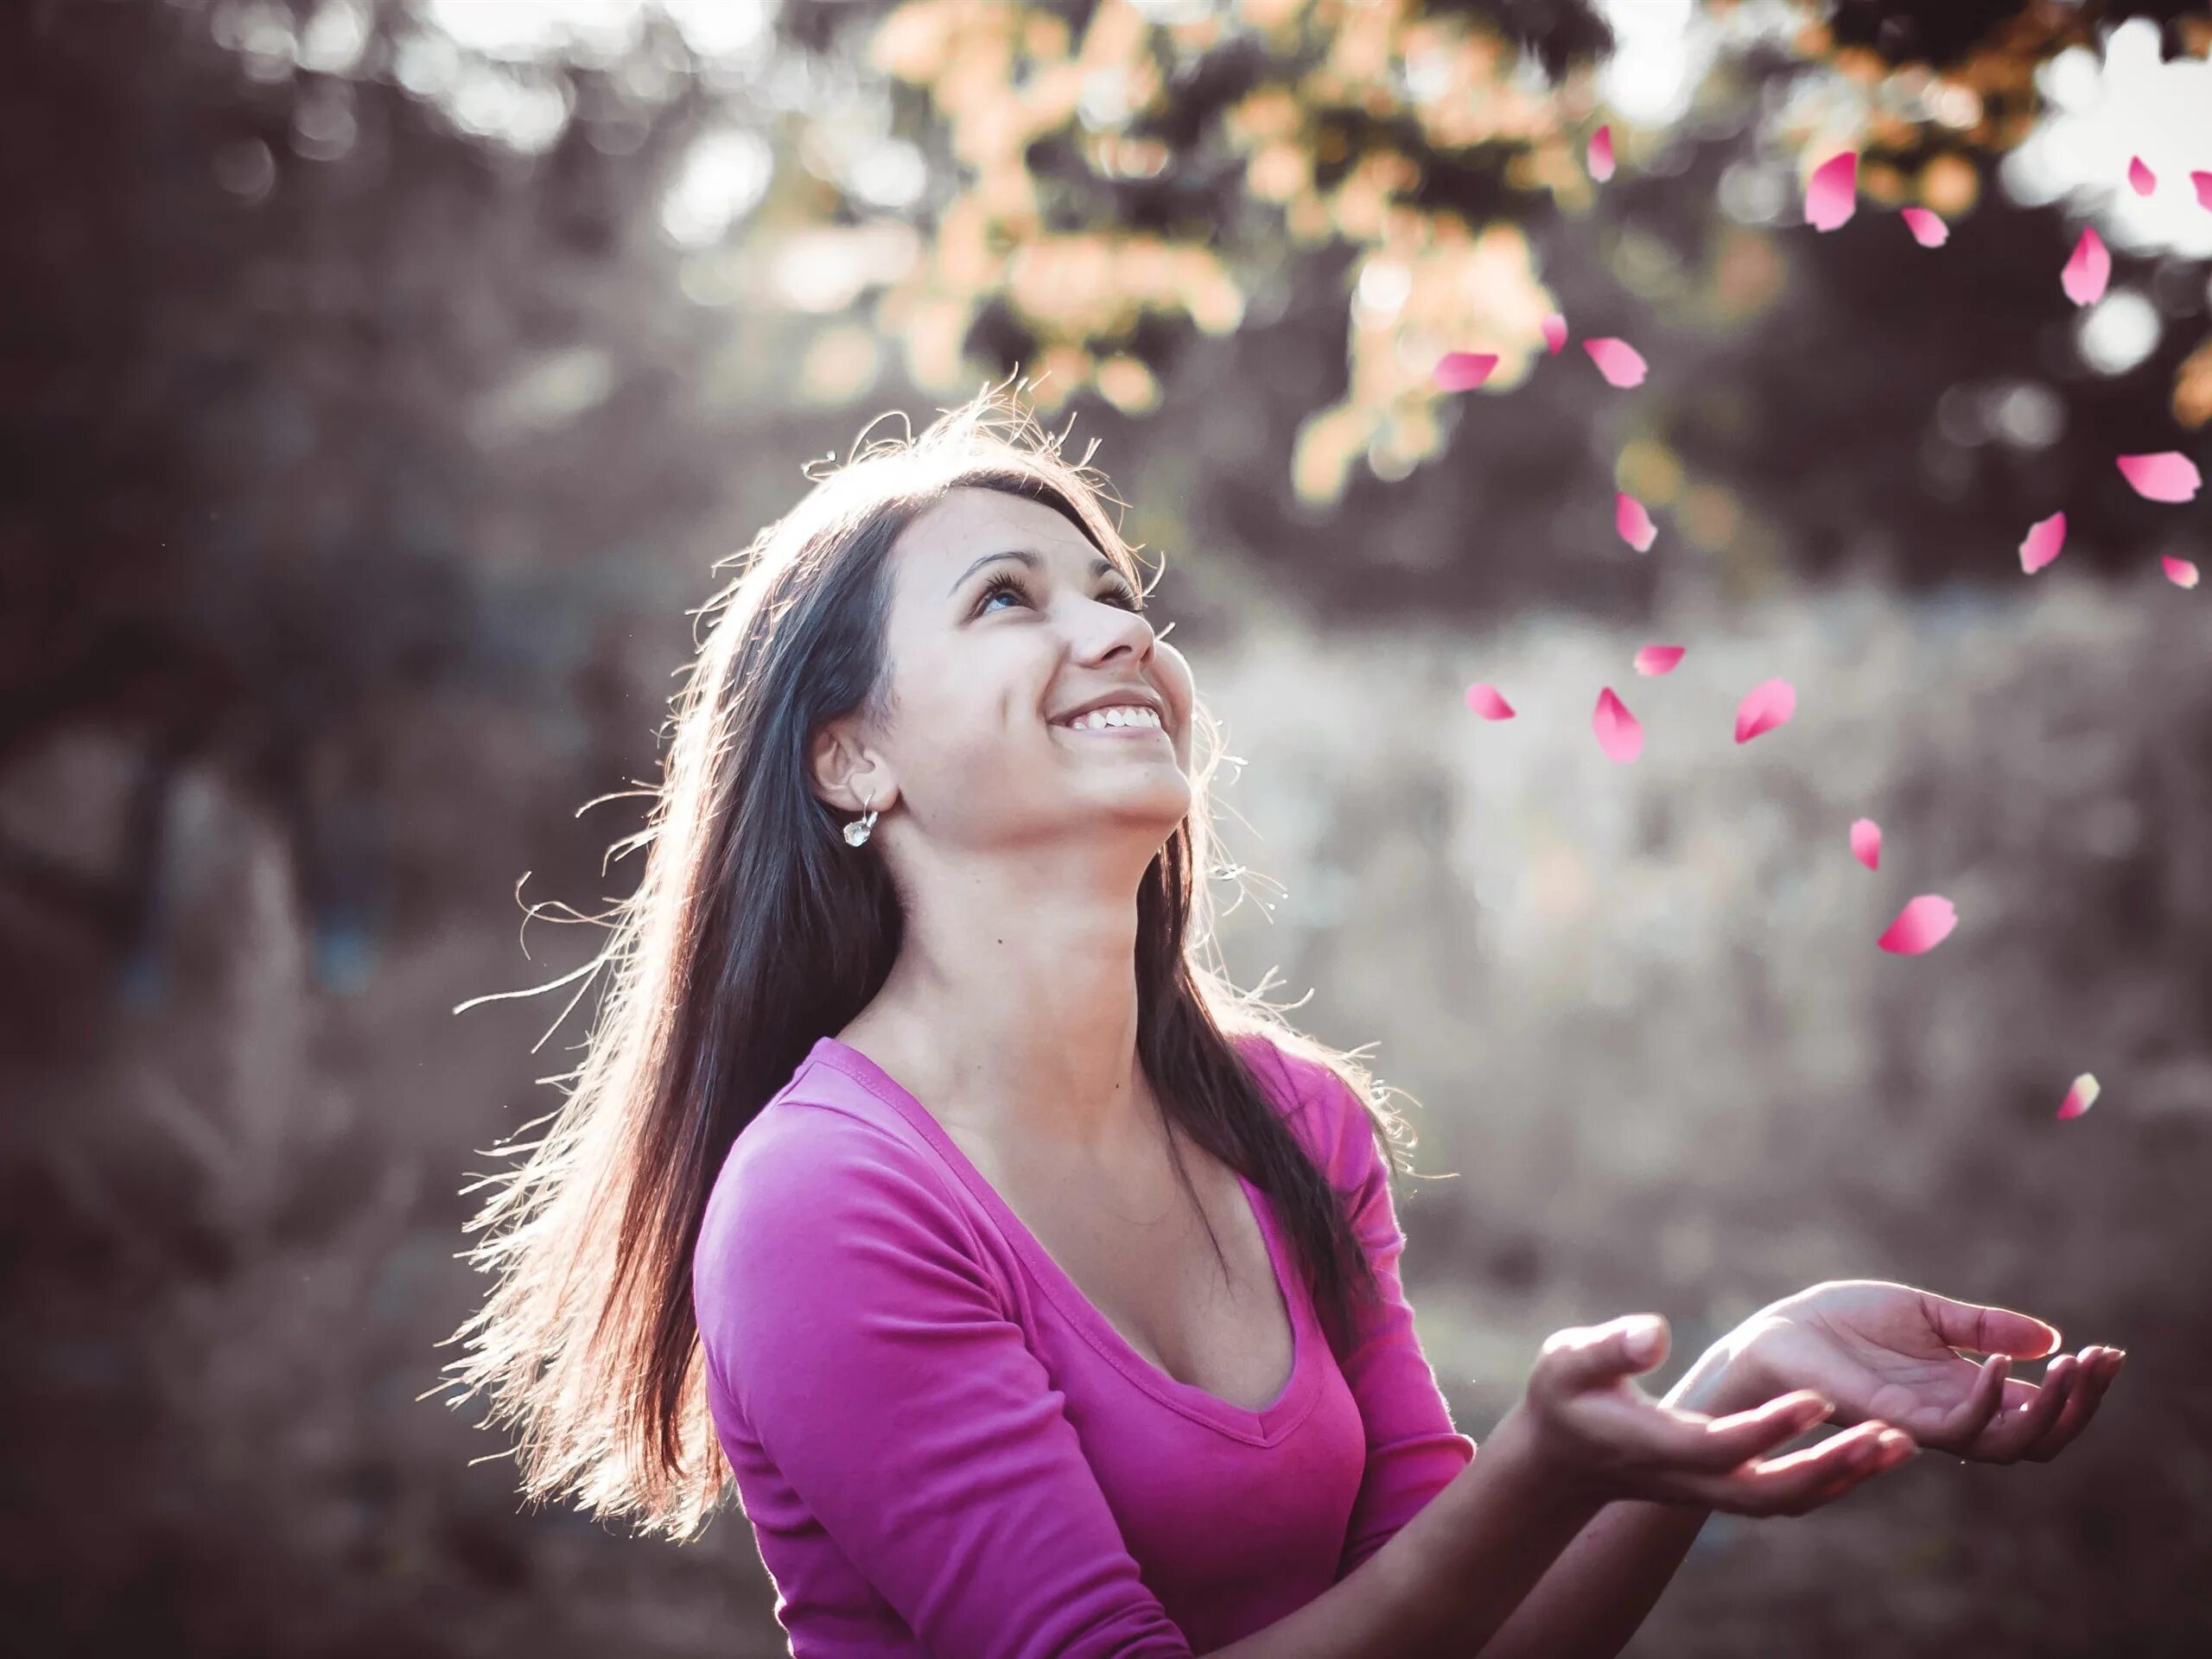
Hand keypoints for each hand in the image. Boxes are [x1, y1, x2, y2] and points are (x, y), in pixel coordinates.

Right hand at [1501, 1312, 1919, 1516]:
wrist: (1565, 1456)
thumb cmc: (1564, 1397)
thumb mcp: (1568, 1360)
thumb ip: (1609, 1347)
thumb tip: (1655, 1332)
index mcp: (1658, 1446)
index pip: (1723, 1444)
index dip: (1771, 1426)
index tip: (1818, 1396)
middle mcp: (1694, 1480)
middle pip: (1775, 1491)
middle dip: (1834, 1467)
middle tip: (1890, 1435)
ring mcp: (1714, 1490)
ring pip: (1793, 1500)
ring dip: (1849, 1476)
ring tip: (1904, 1441)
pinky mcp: (1730, 1486)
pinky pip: (1794, 1493)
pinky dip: (1840, 1478)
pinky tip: (1877, 1446)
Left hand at [1726, 1279, 2125, 1462]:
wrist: (1776, 1333)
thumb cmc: (1841, 1323)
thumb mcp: (1923, 1312)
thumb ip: (1983, 1327)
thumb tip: (2050, 1338)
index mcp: (1964, 1390)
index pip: (2038, 1407)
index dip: (2080, 1387)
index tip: (2109, 1352)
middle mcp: (1952, 1414)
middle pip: (2039, 1436)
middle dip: (2079, 1404)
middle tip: (2100, 1363)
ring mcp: (1927, 1423)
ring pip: (2009, 1442)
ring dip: (2047, 1408)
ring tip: (2066, 1367)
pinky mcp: (1894, 1420)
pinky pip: (1955, 1429)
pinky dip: (1985, 1399)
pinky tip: (1996, 1364)